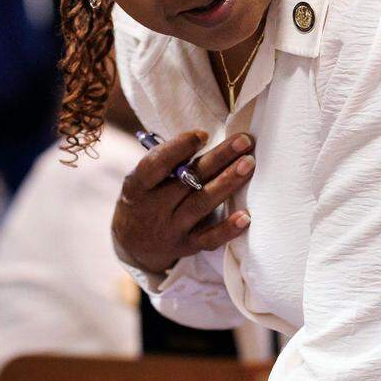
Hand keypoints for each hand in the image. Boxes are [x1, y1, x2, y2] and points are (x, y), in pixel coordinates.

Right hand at [113, 131, 256, 274]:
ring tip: (248, 164)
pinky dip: (227, 229)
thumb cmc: (145, 196)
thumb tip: (203, 137)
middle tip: (243, 141)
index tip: (203, 134)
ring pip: (201, 204)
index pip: (156, 165)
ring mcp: (171, 229)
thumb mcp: (142, 178)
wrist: (132, 242)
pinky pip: (209, 239)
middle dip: (218, 158)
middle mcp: (153, 208)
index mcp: (137, 186)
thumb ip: (166, 161)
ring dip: (227, 183)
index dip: (178, 148)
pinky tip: (245, 216)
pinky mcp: (188, 246)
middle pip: (188, 180)